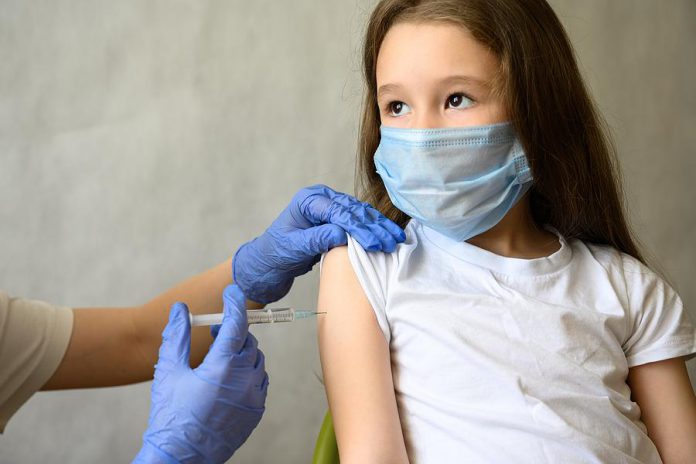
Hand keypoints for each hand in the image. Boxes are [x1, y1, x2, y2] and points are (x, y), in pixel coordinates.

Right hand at [133, 285, 267, 463]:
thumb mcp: (168, 371)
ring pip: (257, 361)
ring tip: (219, 358)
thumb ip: (176, 336)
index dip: (234, 304)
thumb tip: (181, 310)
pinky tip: (229, 378)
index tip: (232, 292)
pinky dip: (248, 373)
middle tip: (214, 334)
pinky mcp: (257, 410)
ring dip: (242, 353)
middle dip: (233, 332)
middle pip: (248, 342)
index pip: (236, 324)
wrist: (182, 457)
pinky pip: (260, 381)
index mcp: (222, 367)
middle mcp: (244, 379)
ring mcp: (254, 396)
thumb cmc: (172, 415)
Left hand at [233, 184, 405, 303]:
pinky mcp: (335, 221)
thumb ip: (317, 239)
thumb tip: (342, 234)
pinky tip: (386, 237)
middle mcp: (320, 200)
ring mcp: (329, 209)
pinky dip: (372, 230)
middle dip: (374, 227)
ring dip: (378, 227)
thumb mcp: (293, 248)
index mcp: (308, 201)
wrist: (266, 266)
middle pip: (353, 210)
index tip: (375, 243)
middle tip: (392, 242)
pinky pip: (357, 223)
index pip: (339, 211)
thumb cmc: (274, 256)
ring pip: (359, 215)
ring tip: (395, 239)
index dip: (359, 227)